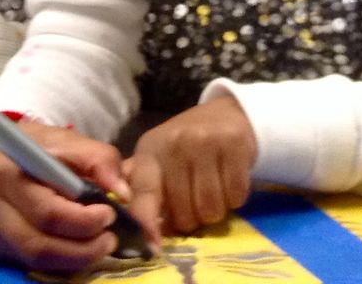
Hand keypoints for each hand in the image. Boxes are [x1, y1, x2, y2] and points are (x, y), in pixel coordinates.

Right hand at [0, 120, 138, 273]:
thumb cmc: (35, 147)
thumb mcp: (67, 140)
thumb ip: (98, 159)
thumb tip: (123, 193)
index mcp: (6, 173)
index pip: (47, 212)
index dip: (83, 221)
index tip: (110, 214)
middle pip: (39, 245)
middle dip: (83, 248)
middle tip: (111, 239)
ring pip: (35, 260)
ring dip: (74, 259)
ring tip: (100, 245)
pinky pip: (29, 263)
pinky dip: (60, 261)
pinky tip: (78, 249)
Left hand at [126, 93, 257, 236]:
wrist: (225, 114)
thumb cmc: (186, 144)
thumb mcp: (157, 157)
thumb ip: (141, 186)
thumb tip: (125, 217)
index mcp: (150, 149)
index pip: (145, 192)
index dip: (146, 222)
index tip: (153, 247)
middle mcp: (175, 143)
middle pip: (184, 213)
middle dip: (191, 218)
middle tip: (194, 200)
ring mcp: (206, 142)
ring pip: (211, 209)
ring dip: (214, 210)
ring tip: (212, 190)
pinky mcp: (235, 145)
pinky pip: (236, 197)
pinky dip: (234, 199)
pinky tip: (228, 180)